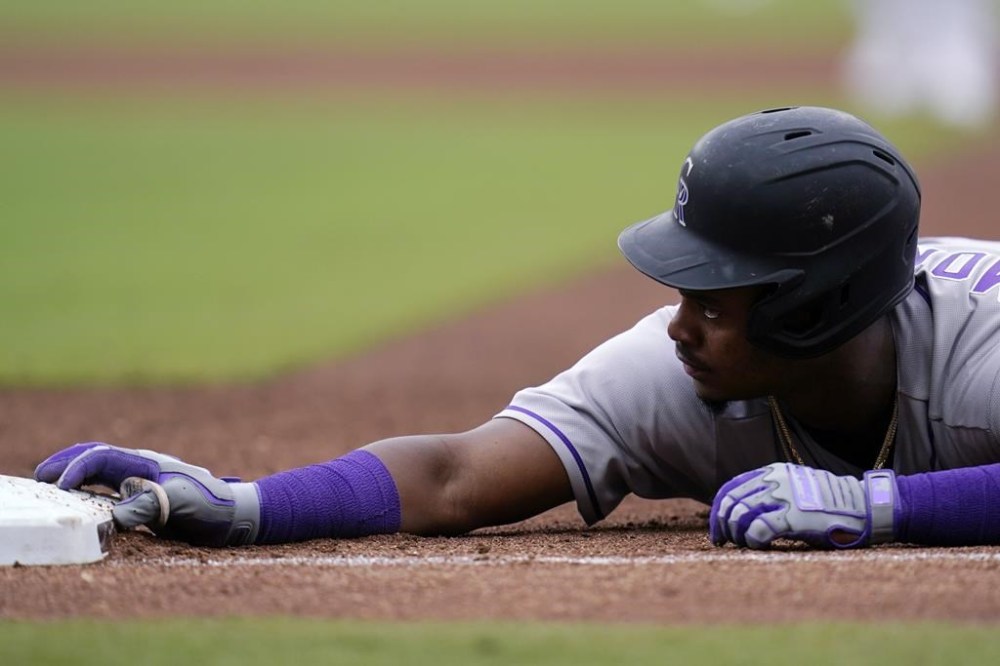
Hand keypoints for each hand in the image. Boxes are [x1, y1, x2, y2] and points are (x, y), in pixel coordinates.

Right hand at [35, 442, 259, 546]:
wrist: (236, 515)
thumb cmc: (212, 505)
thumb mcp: (181, 504)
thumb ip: (149, 505)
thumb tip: (114, 514)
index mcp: (147, 463)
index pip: (102, 457)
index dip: (77, 469)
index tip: (59, 486)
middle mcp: (141, 469)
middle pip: (96, 458)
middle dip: (66, 464)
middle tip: (40, 476)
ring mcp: (143, 484)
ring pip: (100, 474)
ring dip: (76, 478)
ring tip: (51, 488)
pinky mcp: (146, 501)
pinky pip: (110, 493)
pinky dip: (89, 496)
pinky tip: (81, 507)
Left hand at [709, 462, 897, 548]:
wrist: (864, 507)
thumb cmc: (831, 505)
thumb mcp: (796, 487)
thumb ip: (771, 493)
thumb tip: (742, 511)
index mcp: (773, 472)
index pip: (731, 488)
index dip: (718, 510)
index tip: (718, 529)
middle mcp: (774, 480)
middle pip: (731, 502)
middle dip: (722, 524)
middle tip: (724, 541)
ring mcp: (783, 497)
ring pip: (739, 515)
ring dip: (736, 534)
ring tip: (745, 544)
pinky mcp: (793, 516)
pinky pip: (757, 529)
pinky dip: (751, 540)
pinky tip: (758, 546)